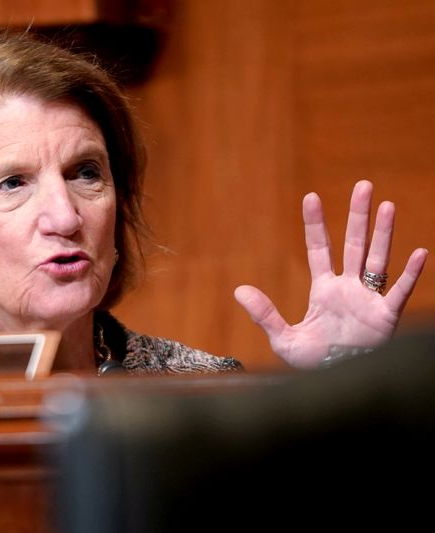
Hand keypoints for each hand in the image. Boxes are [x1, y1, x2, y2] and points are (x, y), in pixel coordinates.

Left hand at [234, 180, 427, 368]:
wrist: (338, 385)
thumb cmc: (314, 364)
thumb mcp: (284, 339)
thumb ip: (264, 314)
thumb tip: (239, 289)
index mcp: (324, 290)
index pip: (319, 249)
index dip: (315, 224)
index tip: (311, 196)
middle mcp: (348, 288)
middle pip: (354, 244)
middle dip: (357, 215)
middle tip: (363, 185)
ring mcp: (368, 299)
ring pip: (377, 258)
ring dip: (383, 233)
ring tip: (387, 205)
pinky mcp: (385, 317)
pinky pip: (399, 291)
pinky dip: (410, 274)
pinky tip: (418, 253)